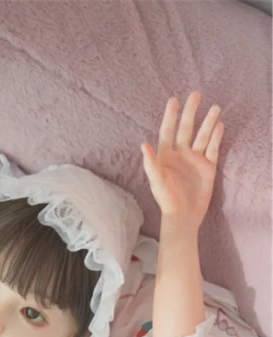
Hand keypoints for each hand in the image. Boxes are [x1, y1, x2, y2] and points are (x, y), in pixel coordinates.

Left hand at [141, 92, 223, 231]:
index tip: (174, 100)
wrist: (183, 216)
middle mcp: (181, 154)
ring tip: (215, 108)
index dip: (170, 116)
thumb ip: (150, 163)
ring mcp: (195, 159)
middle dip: (191, 112)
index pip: (168, 131)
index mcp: (166, 155)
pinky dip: (216, 138)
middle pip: (186, 128)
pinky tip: (219, 126)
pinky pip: (212, 148)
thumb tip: (143, 144)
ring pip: (202, 136)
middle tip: (196, 94)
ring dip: (208, 122)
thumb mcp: (156, 181)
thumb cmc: (166, 200)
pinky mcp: (208, 167)